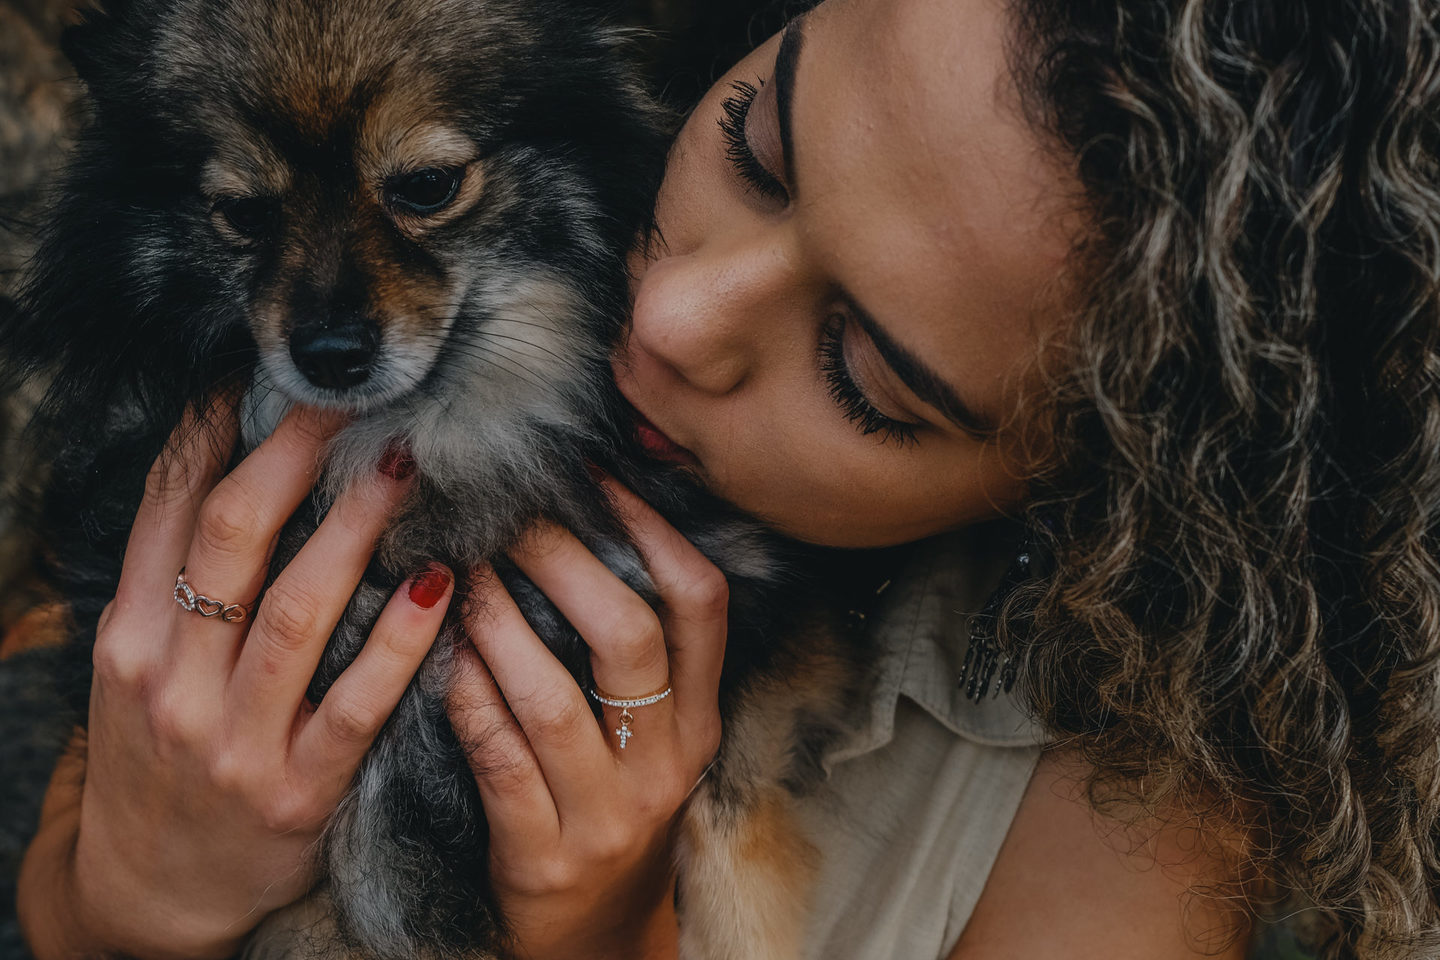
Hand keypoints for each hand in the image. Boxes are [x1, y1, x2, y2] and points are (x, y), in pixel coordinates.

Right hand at [17, 402, 454, 959]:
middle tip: (352, 398)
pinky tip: (440, 585)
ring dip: (357, 527)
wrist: (148, 895)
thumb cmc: (156, 759)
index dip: (215, 432)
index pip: (168, 511)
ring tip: (403, 465)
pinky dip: (403, 642)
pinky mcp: (298, 790)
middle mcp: (172, 679)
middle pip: (233, 537)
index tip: (266, 377)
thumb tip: (221, 462)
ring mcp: (234, 737)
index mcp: (130, 638)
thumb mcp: (137, 670)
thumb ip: (173, 582)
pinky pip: (359, 704)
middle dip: (293, 453)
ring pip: (299, 608)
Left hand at [448, 477, 727, 959]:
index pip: (702, 604)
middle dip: (563, 559)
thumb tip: (580, 530)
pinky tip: (437, 655)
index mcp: (699, 721)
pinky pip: (496, 756)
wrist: (596, 942)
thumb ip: (633, 657)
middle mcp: (666, 763)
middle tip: (508, 512)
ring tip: (458, 571)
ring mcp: (608, 815)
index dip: (653, 529)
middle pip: (630, 636)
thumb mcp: (650, 740)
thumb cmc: (610, 812)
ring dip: (497, 622)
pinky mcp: (545, 856)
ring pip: (551, 696)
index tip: (595, 477)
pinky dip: (463, 695)